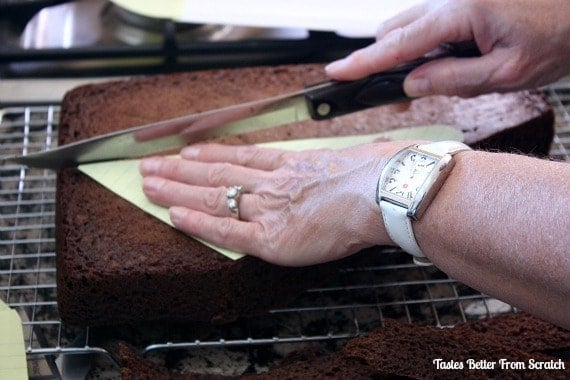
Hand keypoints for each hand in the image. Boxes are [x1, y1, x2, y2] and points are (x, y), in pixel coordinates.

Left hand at [139, 142, 409, 265]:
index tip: (189, 151)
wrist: (381, 192)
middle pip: (217, 172)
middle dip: (180, 169)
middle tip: (151, 164)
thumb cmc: (377, 176)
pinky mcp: (271, 238)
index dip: (212, 154)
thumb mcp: (359, 156)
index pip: (242, 158)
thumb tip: (362, 157)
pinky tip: (174, 215)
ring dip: (178, 189)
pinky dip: (198, 222)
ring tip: (149, 182)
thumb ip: (346, 161)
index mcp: (293, 164)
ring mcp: (269, 208)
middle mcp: (274, 182)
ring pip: (214, 195)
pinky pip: (226, 230)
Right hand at [326, 0, 569, 97]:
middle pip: (396, 30)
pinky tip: (451, 64)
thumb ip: (453, 80)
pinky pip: (431, 24)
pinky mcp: (463, 2)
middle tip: (391, 97)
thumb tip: (412, 84)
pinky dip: (428, 48)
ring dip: (409, 57)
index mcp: (462, 11)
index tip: (337, 72)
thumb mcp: (505, 73)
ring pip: (411, 27)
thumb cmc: (558, 35)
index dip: (364, 62)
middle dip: (384, 63)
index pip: (400, 43)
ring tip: (430, 83)